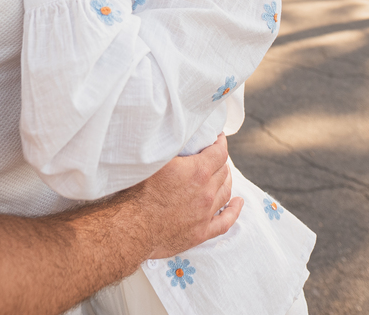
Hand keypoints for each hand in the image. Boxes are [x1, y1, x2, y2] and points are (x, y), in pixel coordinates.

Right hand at [130, 134, 243, 257]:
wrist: (131, 228)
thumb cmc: (137, 193)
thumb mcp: (154, 161)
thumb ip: (172, 149)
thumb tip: (179, 136)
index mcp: (197, 171)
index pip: (219, 152)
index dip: (220, 142)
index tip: (218, 137)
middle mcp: (206, 192)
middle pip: (223, 172)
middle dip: (220, 161)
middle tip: (214, 156)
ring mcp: (205, 213)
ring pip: (225, 192)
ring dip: (226, 181)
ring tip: (223, 175)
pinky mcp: (201, 232)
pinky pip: (225, 221)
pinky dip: (234, 211)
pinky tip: (238, 203)